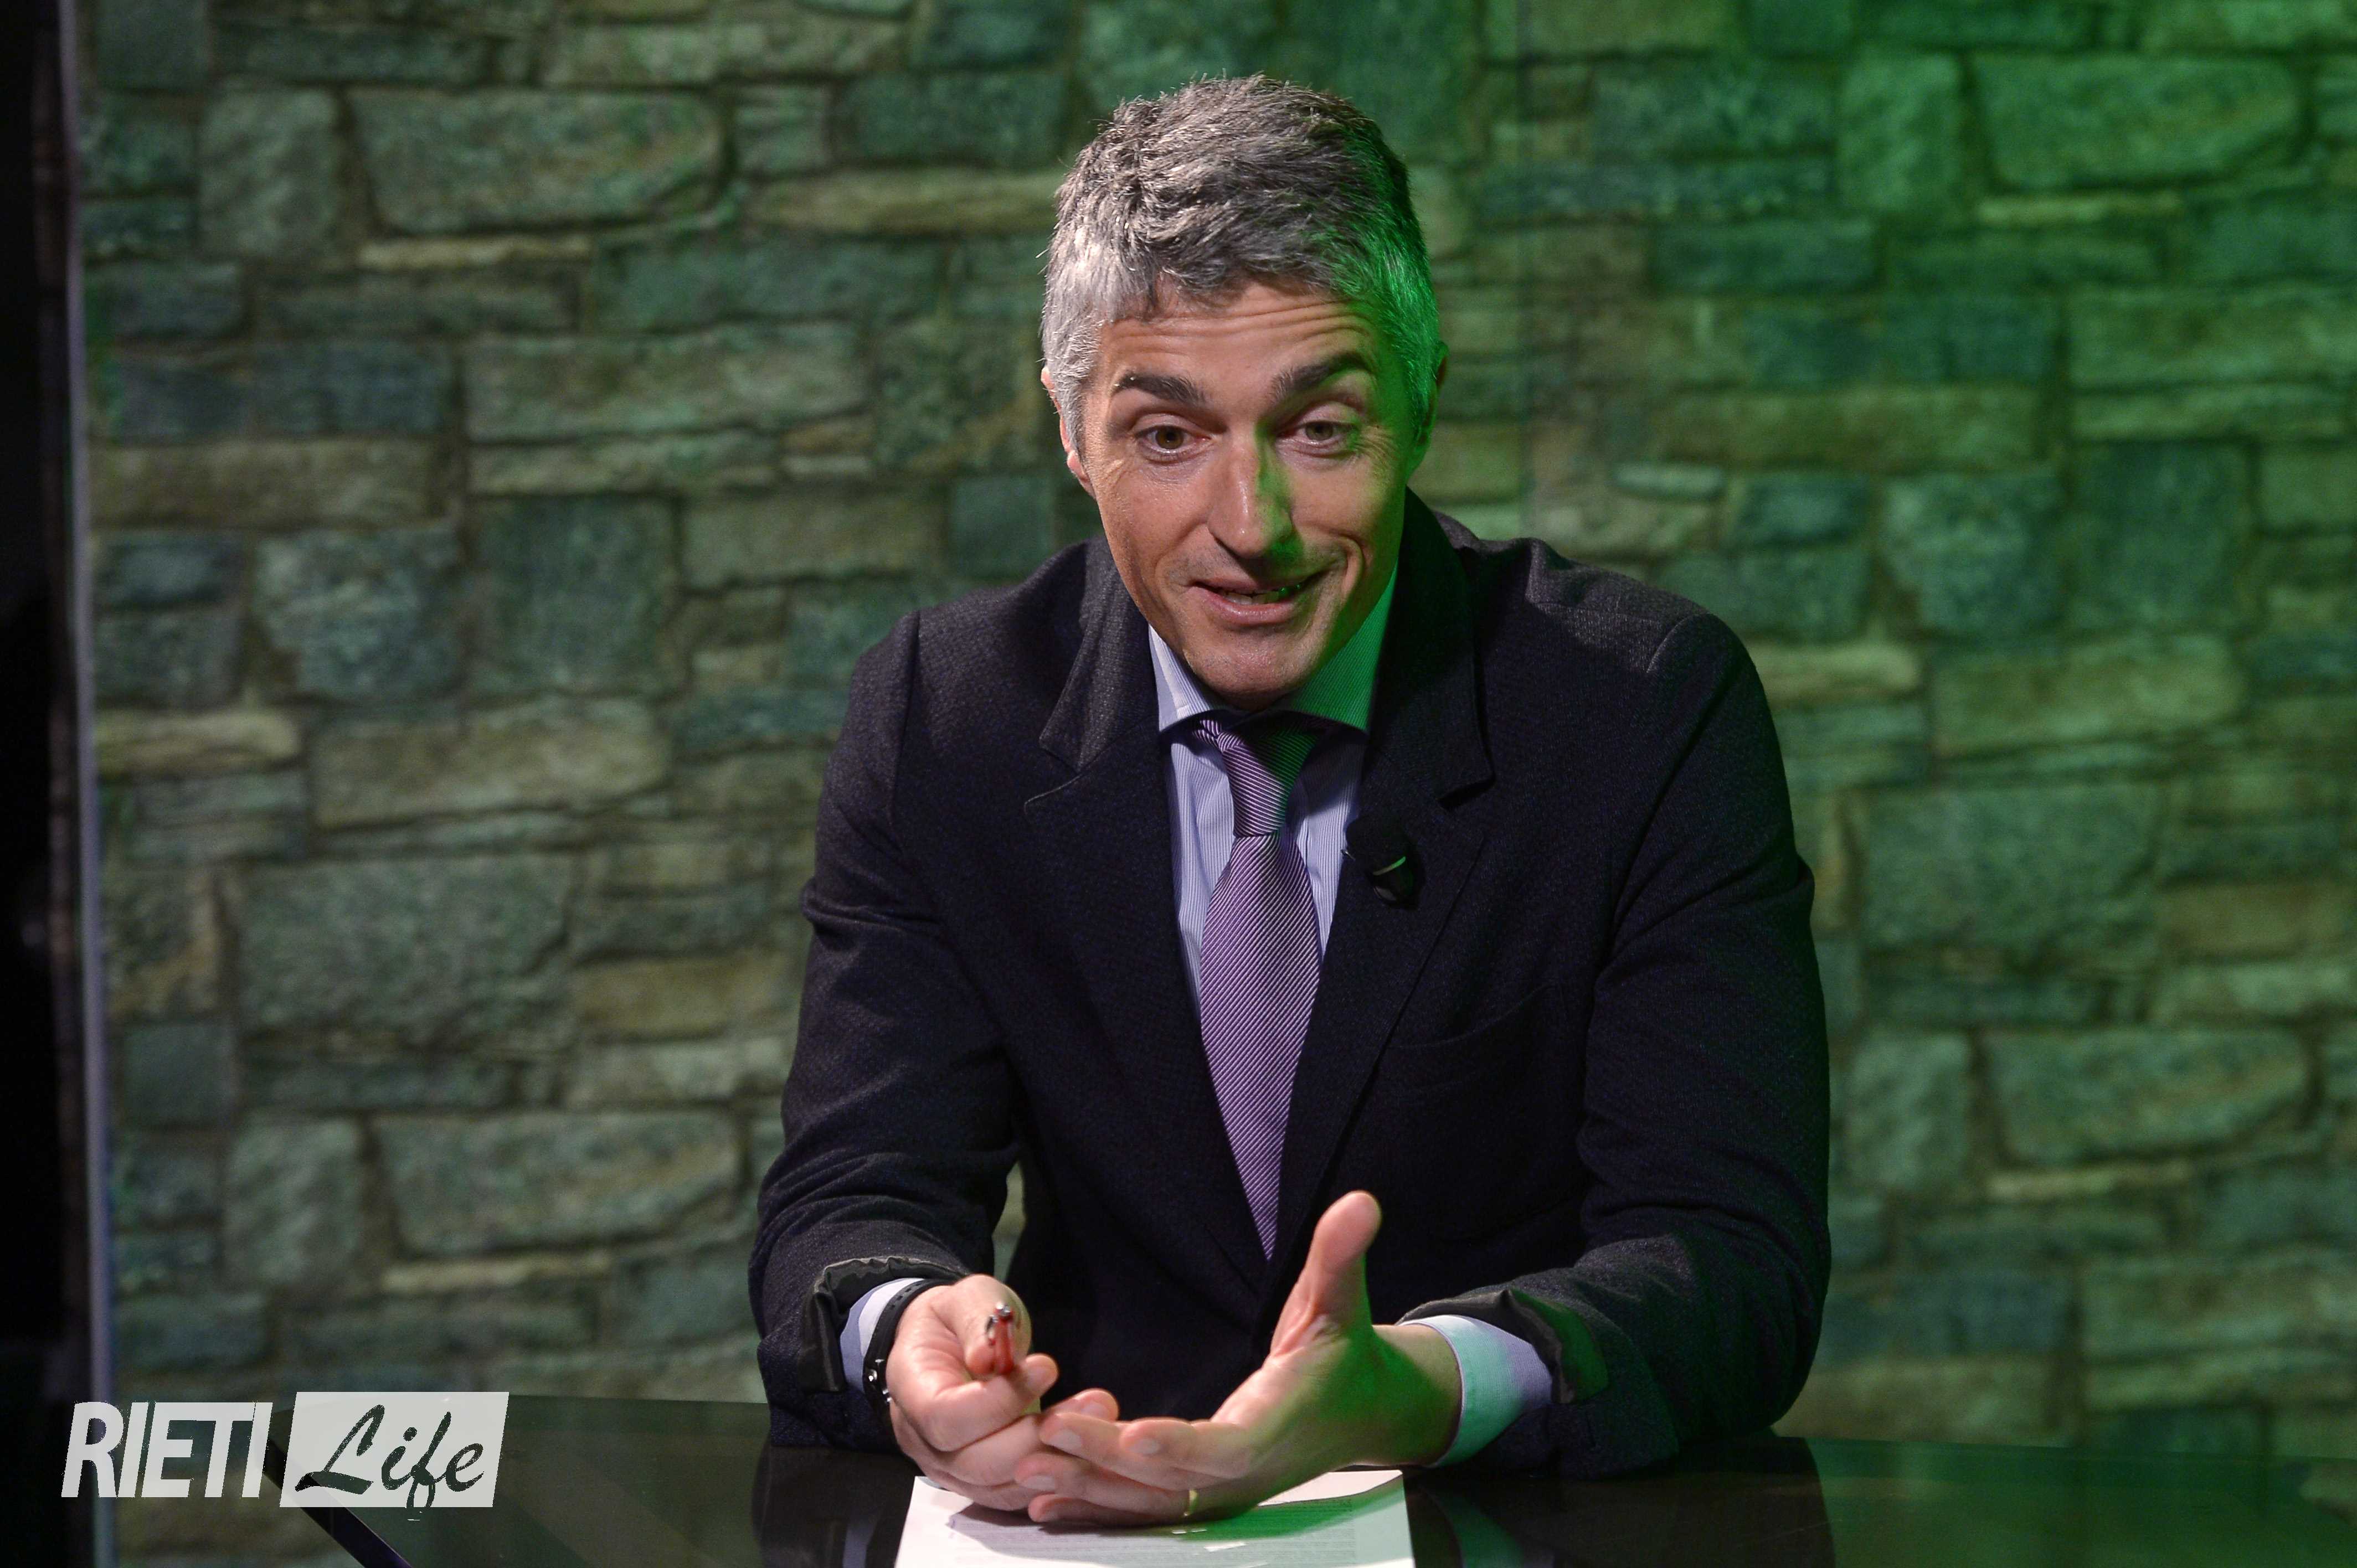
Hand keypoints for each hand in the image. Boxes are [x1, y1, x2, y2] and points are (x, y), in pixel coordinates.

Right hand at [887, 1275, 1096, 1510]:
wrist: (946, 1343)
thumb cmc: (956, 1318)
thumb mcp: (966, 1297)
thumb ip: (976, 1321)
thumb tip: (987, 1356)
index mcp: (912, 1390)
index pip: (946, 1417)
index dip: (997, 1402)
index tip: (1047, 1366)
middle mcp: (923, 1441)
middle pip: (976, 1463)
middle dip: (1038, 1436)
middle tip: (1095, 1401)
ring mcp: (949, 1468)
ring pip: (1000, 1485)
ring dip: (1057, 1458)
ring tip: (1101, 1419)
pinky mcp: (978, 1481)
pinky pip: (1014, 1494)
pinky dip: (1053, 1477)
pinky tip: (1089, 1449)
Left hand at [1012, 1191, 1460, 1524]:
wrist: (1361, 1413)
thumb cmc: (1342, 1352)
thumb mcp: (1342, 1300)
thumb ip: (1340, 1256)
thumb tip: (1360, 1203)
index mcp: (1277, 1423)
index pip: (1229, 1447)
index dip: (1184, 1446)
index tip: (1135, 1437)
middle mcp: (1245, 1472)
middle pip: (1171, 1481)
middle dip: (1105, 1461)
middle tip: (1043, 1435)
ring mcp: (1222, 1493)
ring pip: (1148, 1503)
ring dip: (1087, 1487)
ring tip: (1026, 1467)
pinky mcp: (1203, 1498)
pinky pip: (1144, 1510)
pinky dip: (1096, 1508)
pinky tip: (1043, 1501)